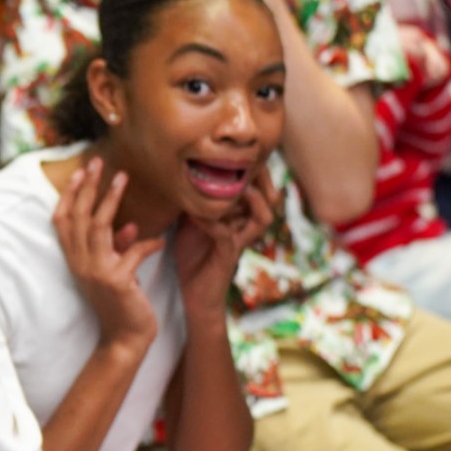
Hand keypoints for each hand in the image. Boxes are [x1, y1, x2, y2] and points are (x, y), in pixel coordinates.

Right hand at [53, 158, 165, 349]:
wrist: (125, 339)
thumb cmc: (122, 303)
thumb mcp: (116, 271)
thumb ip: (117, 248)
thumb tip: (129, 226)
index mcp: (75, 260)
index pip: (62, 222)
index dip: (68, 196)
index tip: (79, 173)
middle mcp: (80, 264)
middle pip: (79, 217)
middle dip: (87, 187)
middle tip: (96, 162)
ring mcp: (96, 272)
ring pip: (100, 227)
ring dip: (111, 199)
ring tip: (123, 177)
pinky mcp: (116, 281)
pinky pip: (133, 252)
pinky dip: (148, 243)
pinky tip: (161, 240)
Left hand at [172, 163, 275, 326]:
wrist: (195, 297)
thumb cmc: (195, 259)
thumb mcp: (192, 223)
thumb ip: (193, 202)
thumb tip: (180, 175)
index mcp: (240, 218)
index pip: (258, 189)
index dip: (256, 171)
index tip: (240, 153)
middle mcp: (245, 228)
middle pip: (269, 199)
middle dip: (262, 179)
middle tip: (245, 163)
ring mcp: (239, 243)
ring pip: (261, 217)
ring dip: (250, 200)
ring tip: (234, 187)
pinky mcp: (228, 257)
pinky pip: (226, 236)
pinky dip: (212, 224)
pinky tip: (197, 216)